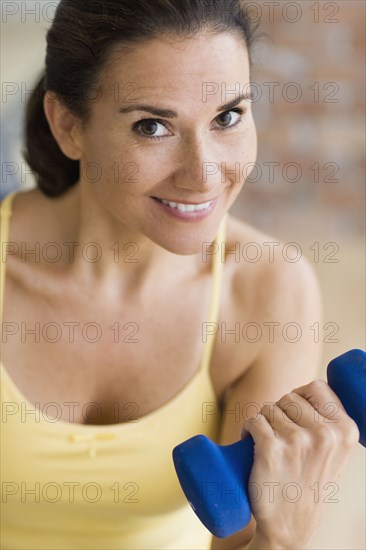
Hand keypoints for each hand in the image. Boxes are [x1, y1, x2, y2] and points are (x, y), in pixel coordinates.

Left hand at [241, 379, 359, 547]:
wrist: (289, 527)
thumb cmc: (309, 484)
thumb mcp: (334, 452)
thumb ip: (329, 423)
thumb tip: (311, 390)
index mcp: (345, 431)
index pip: (317, 387)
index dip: (301, 396)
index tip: (295, 412)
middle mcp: (324, 434)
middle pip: (289, 397)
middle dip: (280, 411)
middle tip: (279, 434)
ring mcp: (297, 440)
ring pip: (269, 408)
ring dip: (264, 421)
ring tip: (268, 442)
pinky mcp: (270, 448)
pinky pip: (253, 419)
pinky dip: (248, 428)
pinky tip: (250, 440)